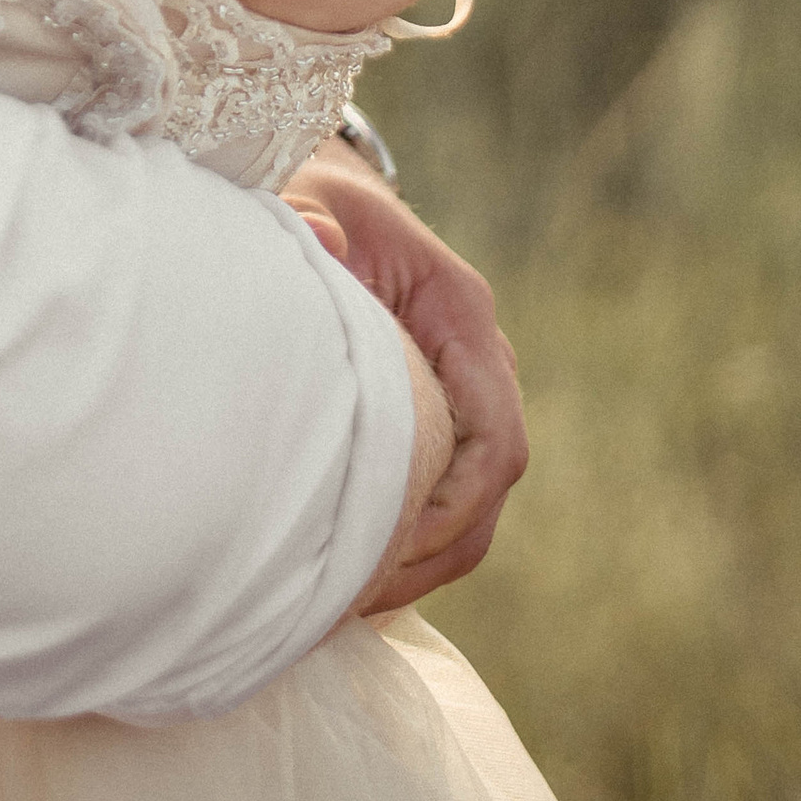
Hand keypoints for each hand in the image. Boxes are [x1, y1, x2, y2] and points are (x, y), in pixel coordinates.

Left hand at [281, 143, 526, 609]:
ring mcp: (460, 393)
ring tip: (343, 607)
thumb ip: (308, 221)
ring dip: (419, 561)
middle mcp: (476, 359)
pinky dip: (404, 544)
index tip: (391, 548)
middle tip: (354, 602)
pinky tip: (345, 579)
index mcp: (459, 311)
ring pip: (470, 507)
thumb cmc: (310, 199)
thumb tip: (322, 248)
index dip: (454, 503)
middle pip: (489, 489)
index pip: (495, 435)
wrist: (320, 192)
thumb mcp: (305, 197)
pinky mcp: (434, 420)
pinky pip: (439, 497)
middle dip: (432, 552)